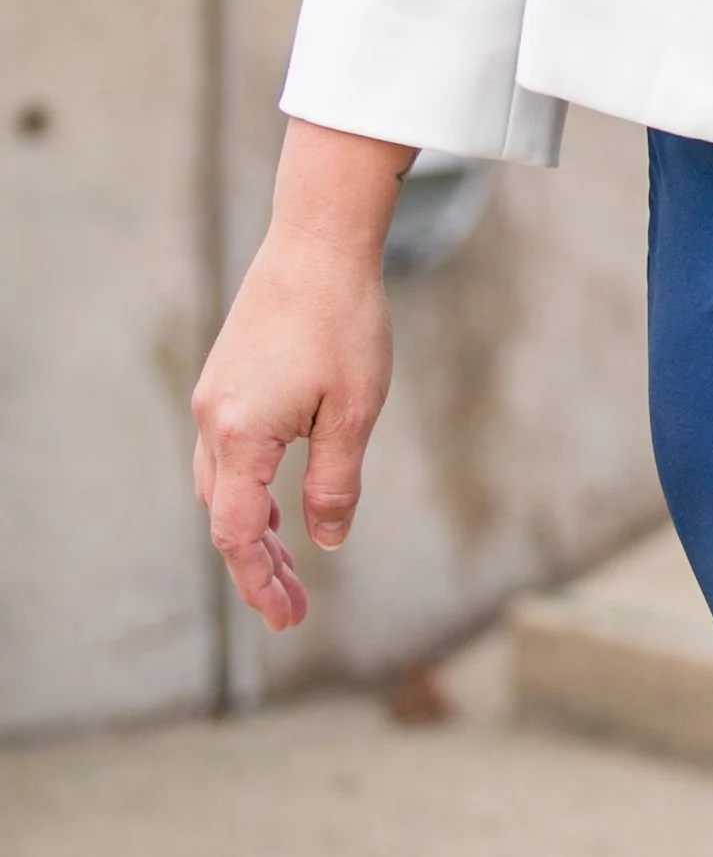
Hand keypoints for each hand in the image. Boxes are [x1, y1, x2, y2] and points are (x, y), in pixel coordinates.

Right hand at [190, 123, 407, 630]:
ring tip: (285, 559)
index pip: (238, 535)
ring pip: (219, 484)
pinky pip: (226, 451)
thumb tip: (327, 539)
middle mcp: (214, 419)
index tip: (287, 617)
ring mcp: (215, 396)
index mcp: (241, 435)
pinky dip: (246, 486)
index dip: (260, 582)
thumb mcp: (355, 409)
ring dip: (249, 527)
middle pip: (223, 516)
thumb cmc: (344, 320)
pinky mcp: (227, 376)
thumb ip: (336, 482)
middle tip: (293, 606)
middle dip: (255, 565)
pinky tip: (276, 497)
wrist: (318, 239)